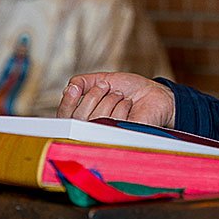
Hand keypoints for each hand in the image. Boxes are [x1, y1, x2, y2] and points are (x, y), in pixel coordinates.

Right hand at [57, 71, 176, 126]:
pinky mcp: (123, 139)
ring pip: (97, 118)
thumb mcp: (102, 79)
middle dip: (93, 96)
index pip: (64, 118)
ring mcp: (108, 137)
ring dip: (111, 99)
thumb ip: (82, 83)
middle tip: (108, 87)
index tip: (75, 88)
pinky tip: (130, 106)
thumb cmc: (129, 89)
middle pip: (79, 118)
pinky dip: (123, 107)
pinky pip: (115, 123)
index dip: (67, 102)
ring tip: (122, 97)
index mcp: (85, 118)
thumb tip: (69, 88)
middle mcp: (93, 131)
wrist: (153, 93)